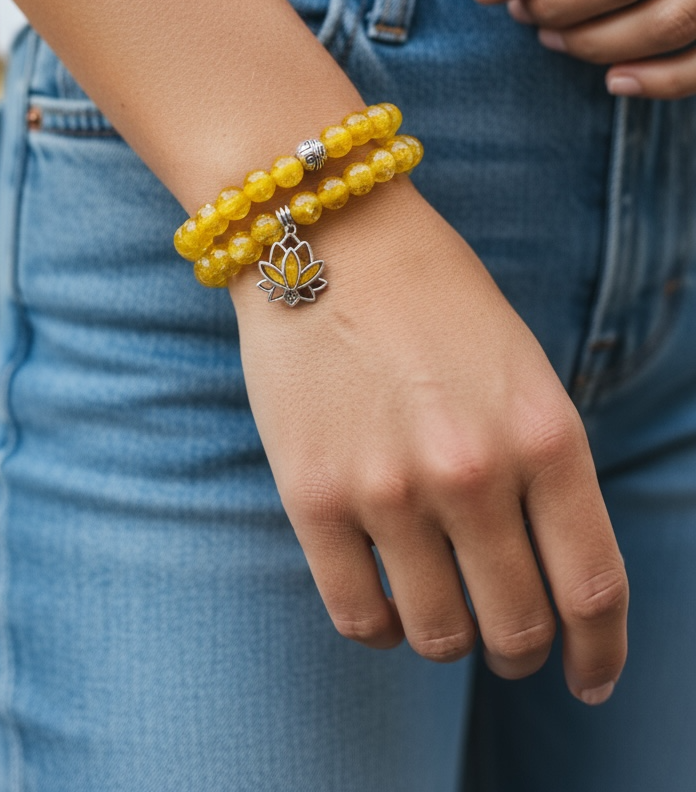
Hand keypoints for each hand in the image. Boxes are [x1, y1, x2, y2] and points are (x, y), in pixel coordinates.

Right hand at [229, 181, 627, 703]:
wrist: (325, 236)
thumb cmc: (433, 296)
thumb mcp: (522, 371)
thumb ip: (544, 470)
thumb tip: (551, 572)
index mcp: (544, 434)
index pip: (593, 588)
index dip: (601, 651)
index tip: (592, 675)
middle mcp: (472, 472)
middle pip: (517, 626)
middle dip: (522, 651)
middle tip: (512, 645)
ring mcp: (388, 490)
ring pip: (438, 636)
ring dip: (451, 642)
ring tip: (445, 618)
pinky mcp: (311, 497)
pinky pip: (357, 616)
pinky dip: (381, 630)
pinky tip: (385, 609)